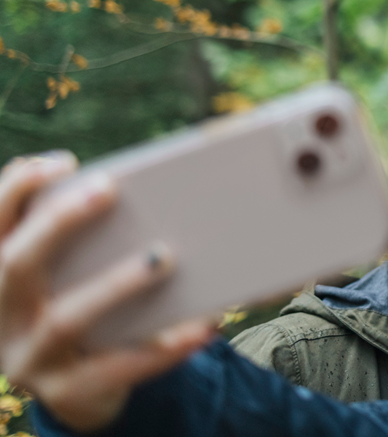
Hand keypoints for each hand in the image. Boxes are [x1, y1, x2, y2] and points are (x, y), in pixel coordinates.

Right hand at [0, 153, 214, 431]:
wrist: (82, 392)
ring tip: (164, 257)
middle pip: (16, 264)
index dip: (17, 188)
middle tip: (108, 189)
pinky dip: (163, 346)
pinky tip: (202, 326)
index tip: (64, 162)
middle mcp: (2, 316)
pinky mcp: (69, 392)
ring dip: (116, 284)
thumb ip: (90, 240)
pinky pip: (119, 366)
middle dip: (59, 222)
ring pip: (67, 319)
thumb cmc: (86, 309)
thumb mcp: (72, 276)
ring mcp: (30, 359)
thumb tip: (157, 192)